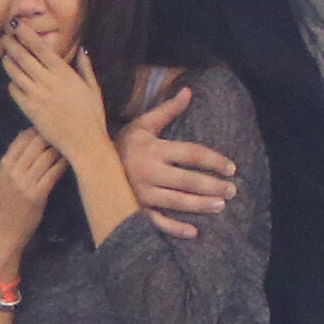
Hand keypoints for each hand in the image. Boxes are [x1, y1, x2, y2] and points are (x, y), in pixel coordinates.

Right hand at [0, 128, 64, 255]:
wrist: (5, 232)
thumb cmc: (6, 206)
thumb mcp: (1, 181)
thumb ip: (12, 163)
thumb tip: (26, 141)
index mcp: (3, 166)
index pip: (20, 140)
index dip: (37, 130)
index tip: (51, 126)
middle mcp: (12, 171)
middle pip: (35, 144)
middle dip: (52, 136)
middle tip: (67, 131)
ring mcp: (24, 183)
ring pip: (46, 156)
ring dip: (60, 148)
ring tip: (73, 143)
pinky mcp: (36, 195)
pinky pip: (53, 173)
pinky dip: (63, 164)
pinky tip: (72, 160)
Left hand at [1, 27, 111, 164]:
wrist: (85, 143)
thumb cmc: (92, 116)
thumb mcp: (94, 89)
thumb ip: (86, 68)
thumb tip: (82, 50)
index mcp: (64, 74)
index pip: (40, 48)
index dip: (26, 34)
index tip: (17, 24)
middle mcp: (49, 82)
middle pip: (23, 56)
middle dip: (11, 44)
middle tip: (4, 36)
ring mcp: (37, 96)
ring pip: (14, 72)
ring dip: (8, 61)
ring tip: (6, 56)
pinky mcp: (30, 110)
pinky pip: (14, 91)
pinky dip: (12, 83)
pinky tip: (14, 81)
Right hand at [117, 83, 236, 240]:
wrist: (90, 163)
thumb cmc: (124, 144)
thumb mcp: (143, 125)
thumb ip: (168, 110)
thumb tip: (188, 91)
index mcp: (154, 149)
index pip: (192, 154)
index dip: (214, 160)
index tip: (232, 168)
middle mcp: (149, 172)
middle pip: (188, 180)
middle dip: (213, 186)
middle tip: (233, 191)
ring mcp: (142, 193)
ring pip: (177, 202)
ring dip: (201, 205)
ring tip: (220, 206)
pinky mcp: (136, 208)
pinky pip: (157, 222)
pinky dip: (175, 229)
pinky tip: (193, 232)